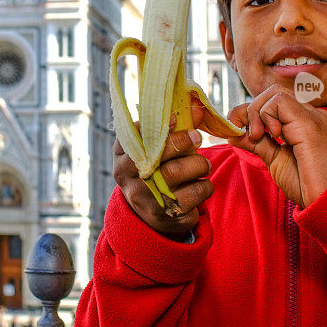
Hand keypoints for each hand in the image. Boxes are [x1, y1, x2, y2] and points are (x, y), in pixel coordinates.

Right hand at [113, 123, 211, 240]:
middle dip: (185, 145)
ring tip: (203, 165)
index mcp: (122, 158)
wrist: (148, 209)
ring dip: (200, 167)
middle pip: (163, 160)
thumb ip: (173, 127)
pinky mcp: (164, 218)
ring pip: (180, 179)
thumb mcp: (153, 148)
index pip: (135, 139)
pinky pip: (193, 200)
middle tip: (197, 139)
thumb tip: (200, 108)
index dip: (158, 128)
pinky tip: (199, 186)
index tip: (175, 119)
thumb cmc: (154, 167)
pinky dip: (204, 189)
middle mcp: (130, 181)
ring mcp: (146, 201)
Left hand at [227, 84, 326, 207]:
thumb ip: (257, 143)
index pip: (273, 102)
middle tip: (249, 135)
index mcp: (305, 123)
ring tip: (259, 137)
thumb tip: (233, 131)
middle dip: (250, 109)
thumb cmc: (308, 186)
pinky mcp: (310, 123)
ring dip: (257, 112)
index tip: (237, 130)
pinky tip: (274, 137)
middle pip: (273, 93)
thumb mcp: (275, 160)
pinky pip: (280, 101)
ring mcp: (313, 116)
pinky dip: (267, 115)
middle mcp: (311, 115)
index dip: (251, 112)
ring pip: (275, 93)